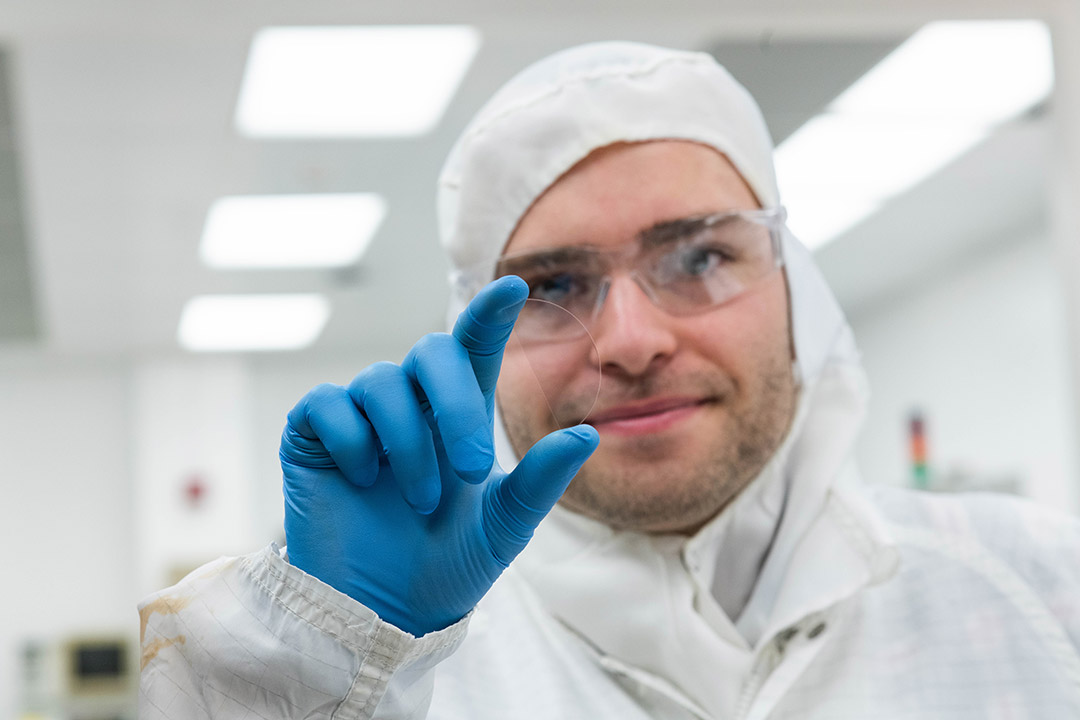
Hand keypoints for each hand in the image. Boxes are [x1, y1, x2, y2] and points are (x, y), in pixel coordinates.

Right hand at [280, 276, 598, 635]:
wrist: (382, 614)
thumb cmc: (445, 566)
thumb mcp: (503, 527)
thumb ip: (540, 481)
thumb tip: (587, 434)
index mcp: (457, 415)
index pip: (474, 348)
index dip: (490, 314)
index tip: (515, 287)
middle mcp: (410, 404)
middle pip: (431, 354)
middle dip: (457, 406)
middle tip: (472, 469)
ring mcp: (360, 416)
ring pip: (382, 382)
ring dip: (408, 444)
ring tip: (420, 501)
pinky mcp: (313, 433)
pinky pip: (329, 403)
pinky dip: (351, 440)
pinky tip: (362, 481)